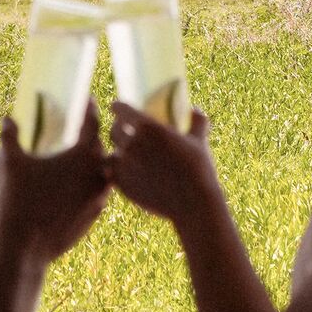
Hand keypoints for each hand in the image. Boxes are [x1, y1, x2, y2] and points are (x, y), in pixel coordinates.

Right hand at [0, 101, 110, 263]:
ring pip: (104, 171)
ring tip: (83, 155)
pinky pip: (98, 193)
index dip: (89, 109)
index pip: (92, 123)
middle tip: (87, 125)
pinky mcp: (96, 216)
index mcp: (82, 155)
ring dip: (96, 161)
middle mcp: (98, 174)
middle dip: (94, 135)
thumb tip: (7, 119)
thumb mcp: (12, 164)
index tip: (89, 99)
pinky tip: (78, 184)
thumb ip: (11, 137)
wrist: (26, 247)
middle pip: (103, 146)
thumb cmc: (19, 200)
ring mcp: (100, 197)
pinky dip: (91, 183)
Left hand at [107, 101, 222, 223]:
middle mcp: (131, 144)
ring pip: (112, 152)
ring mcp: (125, 166)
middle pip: (114, 130)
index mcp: (147, 127)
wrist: (193, 204)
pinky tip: (123, 170)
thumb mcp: (199, 141)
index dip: (118, 107)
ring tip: (125, 153)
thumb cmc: (198, 169)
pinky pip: (112, 173)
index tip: (120, 108)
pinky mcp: (122, 185)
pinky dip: (116, 170)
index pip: (120, 109)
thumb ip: (196, 121)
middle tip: (124, 130)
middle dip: (118, 128)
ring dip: (117, 151)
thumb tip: (194, 110)